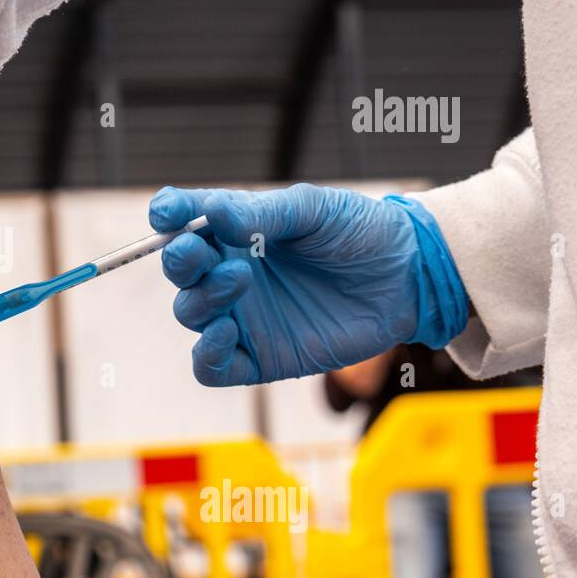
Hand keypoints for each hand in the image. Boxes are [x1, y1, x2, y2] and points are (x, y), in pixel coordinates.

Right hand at [148, 184, 467, 385]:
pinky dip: (206, 354)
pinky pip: (212, 367)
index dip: (168, 216)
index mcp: (236, 230)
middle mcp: (231, 272)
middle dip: (181, 260)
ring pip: (190, 313)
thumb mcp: (312, 210)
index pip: (185, 220)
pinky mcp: (260, 357)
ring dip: (201, 298)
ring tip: (240, 281)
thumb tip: (209, 213)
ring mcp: (243, 315)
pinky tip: (226, 334)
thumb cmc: (360, 234)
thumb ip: (259, 214)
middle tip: (204, 253)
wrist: (409, 277)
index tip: (167, 214)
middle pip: (180, 270)